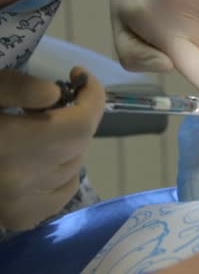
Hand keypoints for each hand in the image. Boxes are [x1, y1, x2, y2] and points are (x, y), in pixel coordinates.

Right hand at [0, 67, 104, 229]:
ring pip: (75, 163)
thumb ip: (14, 88)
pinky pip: (65, 187)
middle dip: (77, 114)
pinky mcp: (22, 217)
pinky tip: (38, 157)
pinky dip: (63, 168)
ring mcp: (23, 204)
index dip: (91, 96)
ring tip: (40, 129)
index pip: (81, 123)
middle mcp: (21, 180)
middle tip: (55, 101)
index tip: (80, 77)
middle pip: (80, 141)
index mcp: (9, 144)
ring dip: (68, 141)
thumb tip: (53, 93)